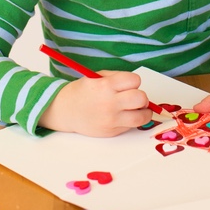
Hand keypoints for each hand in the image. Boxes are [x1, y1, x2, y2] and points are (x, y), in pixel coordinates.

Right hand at [38, 71, 152, 136]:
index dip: (133, 82)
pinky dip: (131, 121)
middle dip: (141, 97)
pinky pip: (131, 126)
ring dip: (143, 112)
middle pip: (141, 98)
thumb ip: (117, 78)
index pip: (134, 81)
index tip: (129, 85)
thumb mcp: (97, 77)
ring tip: (135, 109)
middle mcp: (109, 103)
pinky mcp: (112, 131)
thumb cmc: (83, 92)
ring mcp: (111, 119)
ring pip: (142, 117)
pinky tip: (122, 116)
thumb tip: (137, 86)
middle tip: (135, 98)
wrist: (66, 111)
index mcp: (105, 86)